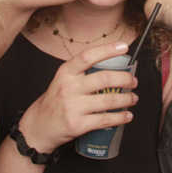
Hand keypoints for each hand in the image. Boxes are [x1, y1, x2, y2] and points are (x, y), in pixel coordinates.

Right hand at [18, 39, 138, 156]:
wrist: (39, 126)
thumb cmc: (54, 101)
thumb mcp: (62, 80)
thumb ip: (81, 73)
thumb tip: (110, 67)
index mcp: (65, 73)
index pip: (87, 56)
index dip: (107, 50)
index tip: (123, 46)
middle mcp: (69, 88)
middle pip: (103, 79)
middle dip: (124, 79)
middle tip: (133, 81)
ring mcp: (73, 107)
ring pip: (108, 100)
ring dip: (126, 99)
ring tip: (133, 98)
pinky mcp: (78, 125)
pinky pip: (105, 120)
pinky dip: (120, 118)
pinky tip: (127, 116)